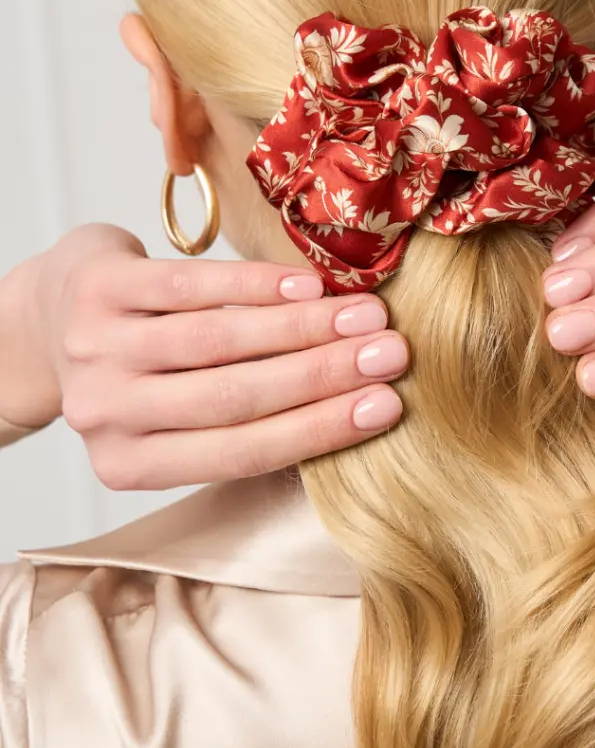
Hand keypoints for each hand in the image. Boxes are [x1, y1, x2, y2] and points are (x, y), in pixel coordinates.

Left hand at [21, 224, 407, 488]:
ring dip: (304, 328)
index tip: (388, 406)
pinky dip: (256, 285)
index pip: (242, 452)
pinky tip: (308, 284)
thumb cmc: (140, 370)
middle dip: (325, 376)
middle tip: (392, 355)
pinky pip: (191, 285)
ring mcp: (97, 350)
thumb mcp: (175, 415)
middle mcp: (106, 414)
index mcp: (131, 464)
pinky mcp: (98, 290)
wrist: (49, 315)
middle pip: (235, 398)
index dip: (320, 429)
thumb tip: (354, 407)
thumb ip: (243, 419)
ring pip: (218, 341)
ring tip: (365, 316)